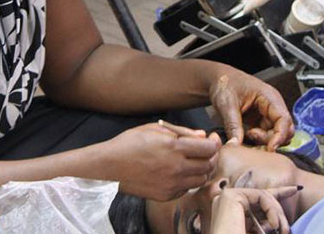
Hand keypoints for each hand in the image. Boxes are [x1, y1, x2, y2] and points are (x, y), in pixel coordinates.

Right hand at [102, 123, 220, 200]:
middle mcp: (176, 167)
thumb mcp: (155, 128)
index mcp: (173, 147)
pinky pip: (187, 188)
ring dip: (202, 169)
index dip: (214, 143)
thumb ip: (182, 131)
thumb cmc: (129, 143)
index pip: (209, 148)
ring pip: (201, 179)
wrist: (109, 166)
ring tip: (194, 161)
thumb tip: (202, 136)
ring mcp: (172, 184)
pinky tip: (180, 171)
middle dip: (211, 156)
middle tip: (206, 150)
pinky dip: (189, 180)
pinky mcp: (166, 195)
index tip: (211, 139)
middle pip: (208, 165)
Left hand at [208, 68, 293, 150]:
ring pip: (275, 134)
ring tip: (247, 134)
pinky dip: (258, 140)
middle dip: (271, 139)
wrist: (217, 79)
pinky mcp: (259, 120)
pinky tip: (246, 137)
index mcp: (269, 97)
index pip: (284, 120)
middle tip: (252, 137)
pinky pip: (265, 135)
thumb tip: (236, 144)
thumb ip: (232, 125)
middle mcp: (272, 106)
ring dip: (264, 140)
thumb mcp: (226, 104)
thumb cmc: (225, 82)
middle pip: (284, 130)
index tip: (270, 148)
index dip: (280, 136)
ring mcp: (266, 114)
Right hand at [210, 187, 299, 233]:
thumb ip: (268, 225)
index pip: (257, 200)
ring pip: (263, 196)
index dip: (277, 193)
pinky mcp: (229, 196)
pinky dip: (272, 210)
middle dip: (279, 213)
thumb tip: (282, 224)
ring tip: (282, 231)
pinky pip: (260, 196)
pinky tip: (273, 225)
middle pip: (261, 197)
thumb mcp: (259, 233)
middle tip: (287, 230)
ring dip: (277, 214)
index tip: (294, 190)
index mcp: (231, 214)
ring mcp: (226, 199)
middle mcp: (226, 204)